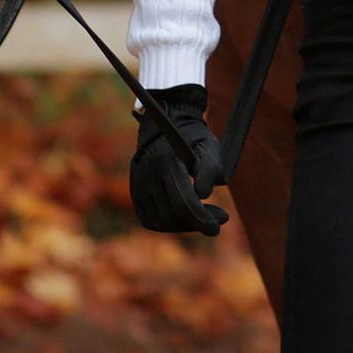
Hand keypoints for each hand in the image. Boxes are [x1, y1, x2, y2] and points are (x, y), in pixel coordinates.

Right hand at [130, 84, 228, 236]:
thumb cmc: (193, 137)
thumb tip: (202, 195)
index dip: (201, 219)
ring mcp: (137, 183)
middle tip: (217, 220)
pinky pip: (149, 219)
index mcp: (166, 161)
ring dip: (184, 225)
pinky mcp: (135, 191)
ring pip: (159, 220)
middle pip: (171, 214)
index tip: (217, 227)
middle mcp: (147, 173)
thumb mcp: (209, 146)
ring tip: (203, 217)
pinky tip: (186, 217)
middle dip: (196, 222)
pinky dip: (169, 223)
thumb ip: (210, 169)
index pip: (182, 203)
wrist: (168, 125)